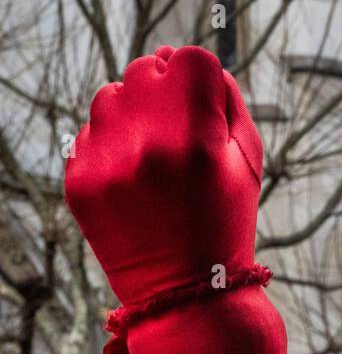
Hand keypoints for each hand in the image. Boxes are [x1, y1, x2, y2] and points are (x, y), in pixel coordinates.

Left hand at [64, 46, 262, 306]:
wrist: (186, 294)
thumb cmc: (224, 224)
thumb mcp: (249, 165)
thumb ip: (229, 102)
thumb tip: (194, 63)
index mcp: (197, 139)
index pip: (188, 58)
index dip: (197, 73)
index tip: (198, 95)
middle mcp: (147, 144)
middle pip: (145, 70)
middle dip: (163, 90)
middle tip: (177, 130)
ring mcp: (107, 163)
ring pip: (109, 96)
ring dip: (131, 114)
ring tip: (152, 157)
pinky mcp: (79, 181)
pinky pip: (88, 134)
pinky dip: (109, 148)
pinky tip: (132, 181)